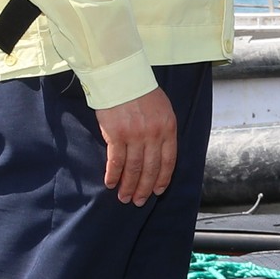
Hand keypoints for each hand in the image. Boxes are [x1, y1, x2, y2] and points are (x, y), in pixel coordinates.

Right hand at [97, 87, 178, 205]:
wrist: (121, 76)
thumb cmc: (142, 92)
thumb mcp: (162, 110)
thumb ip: (162, 131)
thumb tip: (158, 154)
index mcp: (168, 129)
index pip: (169, 161)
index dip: (162, 179)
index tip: (157, 191)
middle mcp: (154, 135)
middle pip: (151, 168)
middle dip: (145, 188)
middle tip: (139, 201)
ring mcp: (135, 135)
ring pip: (134, 168)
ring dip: (129, 186)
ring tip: (124, 197)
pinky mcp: (116, 134)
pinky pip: (116, 161)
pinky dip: (113, 174)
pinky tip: (110, 183)